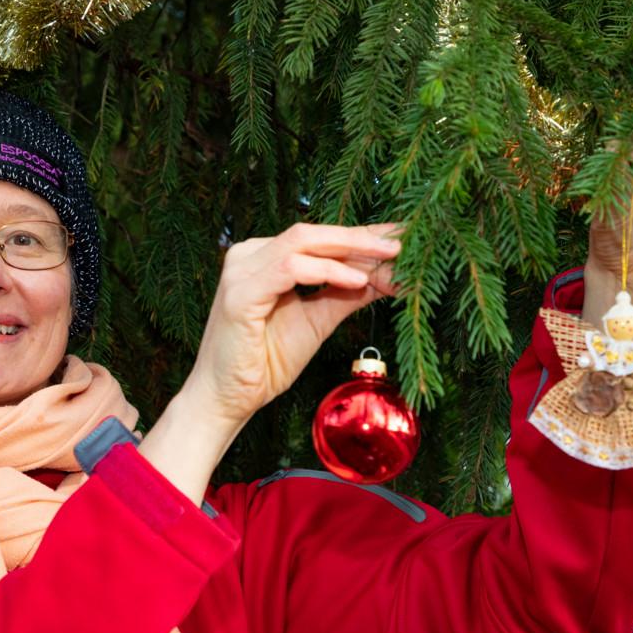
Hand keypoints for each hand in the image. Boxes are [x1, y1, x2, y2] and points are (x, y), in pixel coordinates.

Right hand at [182, 223, 400, 430]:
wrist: (228, 399)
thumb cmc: (266, 362)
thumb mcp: (319, 320)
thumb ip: (347, 294)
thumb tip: (388, 274)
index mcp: (263, 257)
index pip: (319, 239)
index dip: (362, 237)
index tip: (403, 238)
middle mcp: (249, 254)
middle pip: (313, 233)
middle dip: (362, 237)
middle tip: (404, 241)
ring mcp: (241, 270)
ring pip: (303, 242)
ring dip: (351, 249)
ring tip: (389, 257)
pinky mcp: (239, 292)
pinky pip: (290, 269)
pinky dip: (327, 271)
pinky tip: (356, 280)